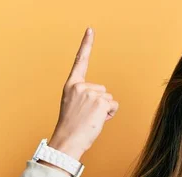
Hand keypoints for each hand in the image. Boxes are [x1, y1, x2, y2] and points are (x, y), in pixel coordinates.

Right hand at [50, 27, 118, 159]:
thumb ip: (85, 96)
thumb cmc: (72, 128)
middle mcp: (79, 86)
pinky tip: (98, 120)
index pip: (79, 62)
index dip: (86, 45)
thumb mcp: (74, 106)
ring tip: (91, 120)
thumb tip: (104, 100)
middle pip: (103, 89)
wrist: (68, 140)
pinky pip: (114, 105)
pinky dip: (110, 114)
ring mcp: (90, 92)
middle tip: (87, 116)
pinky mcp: (100, 101)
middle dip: (100, 103)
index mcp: (71, 85)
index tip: (90, 30)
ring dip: (104, 110)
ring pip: (109, 98)